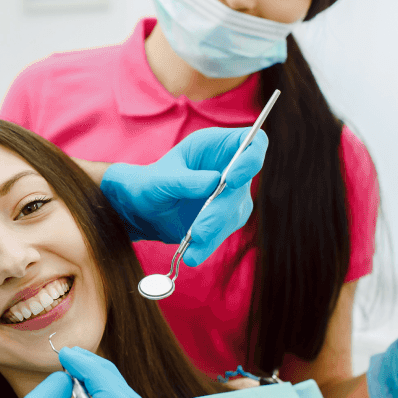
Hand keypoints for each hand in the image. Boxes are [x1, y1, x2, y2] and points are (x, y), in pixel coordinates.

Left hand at [99, 127, 266, 265]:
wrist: (143, 210)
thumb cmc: (151, 183)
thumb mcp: (160, 179)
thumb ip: (185, 180)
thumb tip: (214, 182)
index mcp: (218, 145)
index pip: (254, 143)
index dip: (252, 158)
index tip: (234, 179)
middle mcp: (231, 169)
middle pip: (243, 186)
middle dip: (221, 209)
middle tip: (200, 229)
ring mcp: (231, 196)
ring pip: (235, 213)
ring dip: (214, 231)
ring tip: (192, 243)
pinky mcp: (225, 220)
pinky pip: (223, 233)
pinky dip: (208, 245)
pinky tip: (193, 254)